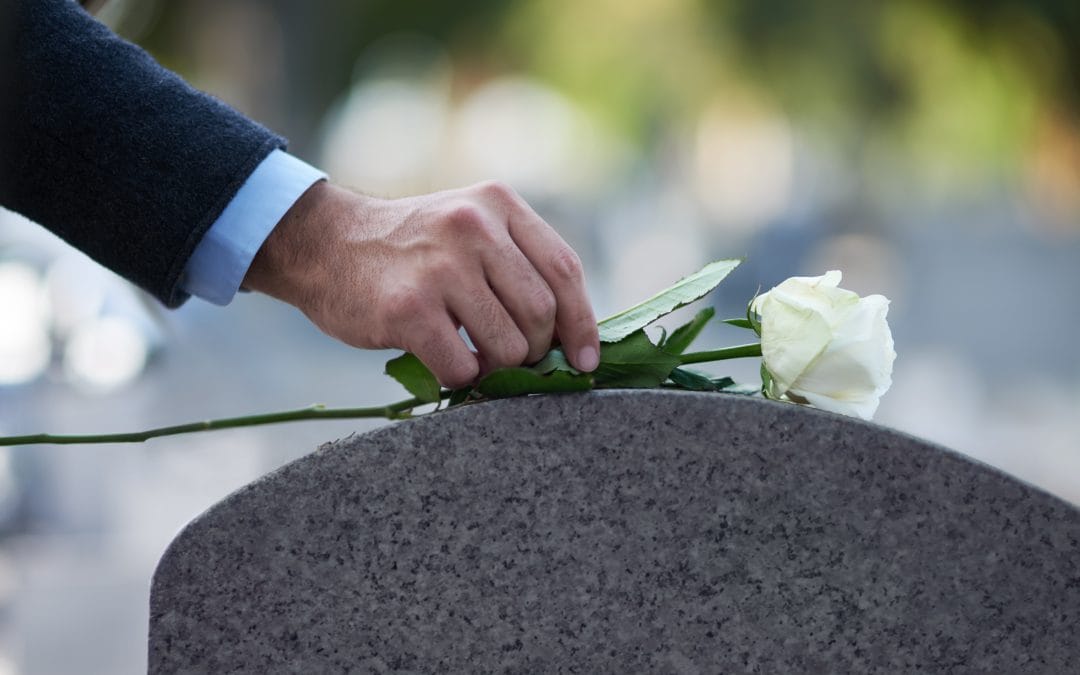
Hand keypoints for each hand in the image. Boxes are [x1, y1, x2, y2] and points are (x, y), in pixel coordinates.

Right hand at [242, 180, 599, 387]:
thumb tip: (573, 335)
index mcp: (498, 203)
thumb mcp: (468, 226)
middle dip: (535, 350)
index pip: (565, 270)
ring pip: (508, 346)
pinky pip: (462, 367)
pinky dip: (461, 379)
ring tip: (474, 358)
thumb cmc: (409, 250)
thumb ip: (517, 262)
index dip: (583, 323)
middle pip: (541, 313)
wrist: (324, 243)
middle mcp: (473, 227)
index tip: (586, 359)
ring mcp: (440, 266)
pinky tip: (446, 363)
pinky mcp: (409, 308)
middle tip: (511, 358)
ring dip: (497, 368)